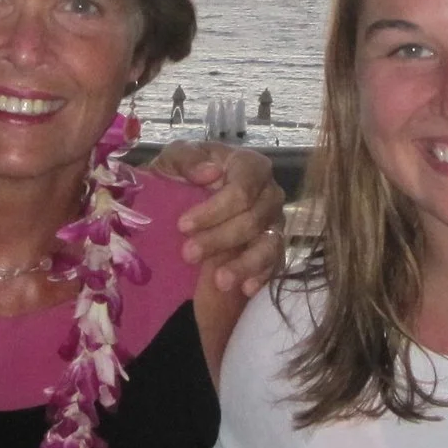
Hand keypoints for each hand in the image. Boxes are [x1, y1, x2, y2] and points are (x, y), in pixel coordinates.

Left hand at [147, 141, 286, 297]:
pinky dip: (261, 276)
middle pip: (253, 219)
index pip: (242, 189)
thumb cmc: (179, 176)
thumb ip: (188, 159)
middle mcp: (269, 193)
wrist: (177, 200)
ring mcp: (274, 222)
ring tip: (220, 282)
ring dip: (244, 264)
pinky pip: (275, 264)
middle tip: (188, 254)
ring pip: (268, 244)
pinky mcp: (273, 248)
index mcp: (249, 166)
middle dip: (220, 238)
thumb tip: (211, 172)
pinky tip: (245, 289)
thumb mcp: (173, 160)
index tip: (183, 225)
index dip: (215, 209)